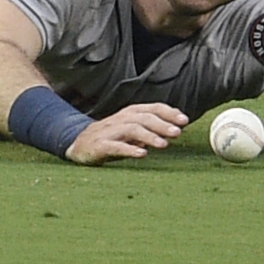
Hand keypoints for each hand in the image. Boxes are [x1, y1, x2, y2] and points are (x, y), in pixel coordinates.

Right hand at [66, 103, 189, 164]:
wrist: (78, 145)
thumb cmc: (112, 138)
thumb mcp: (132, 130)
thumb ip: (152, 128)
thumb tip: (176, 126)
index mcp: (130, 114)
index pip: (152, 108)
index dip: (168, 113)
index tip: (184, 121)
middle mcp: (121, 119)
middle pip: (144, 118)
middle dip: (162, 124)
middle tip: (178, 133)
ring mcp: (110, 132)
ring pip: (132, 130)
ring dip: (149, 136)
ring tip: (163, 145)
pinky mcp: (99, 145)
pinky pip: (115, 146)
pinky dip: (129, 150)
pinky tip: (142, 155)